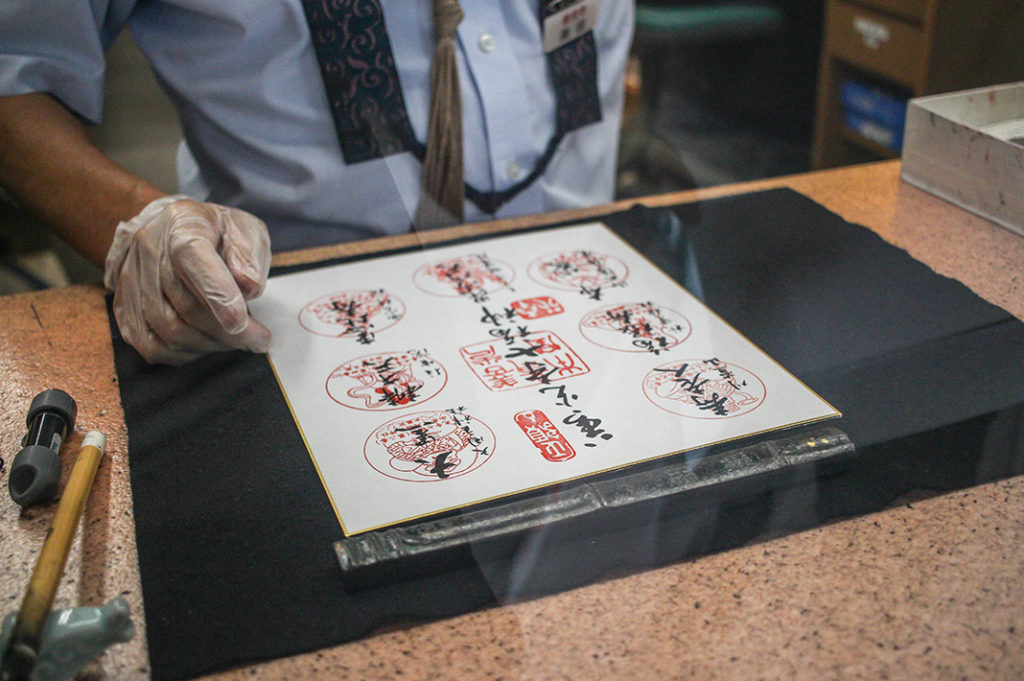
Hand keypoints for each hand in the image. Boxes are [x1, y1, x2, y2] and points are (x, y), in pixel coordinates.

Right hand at [104, 196, 272, 364]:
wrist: (166, 228)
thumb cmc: (213, 231)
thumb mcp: (242, 228)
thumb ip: (248, 254)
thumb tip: (249, 286)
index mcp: (183, 227)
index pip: (196, 261)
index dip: (219, 296)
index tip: (242, 323)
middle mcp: (151, 252)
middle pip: (186, 306)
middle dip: (229, 332)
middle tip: (258, 340)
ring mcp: (132, 280)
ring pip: (168, 331)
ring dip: (210, 344)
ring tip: (235, 340)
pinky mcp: (124, 306)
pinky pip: (150, 345)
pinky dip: (183, 352)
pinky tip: (206, 344)